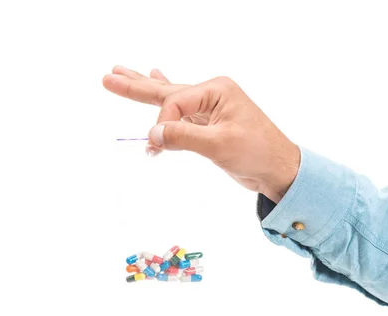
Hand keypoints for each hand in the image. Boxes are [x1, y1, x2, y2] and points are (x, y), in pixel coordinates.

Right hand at [103, 66, 299, 202]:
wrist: (279, 169)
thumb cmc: (257, 153)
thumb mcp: (219, 145)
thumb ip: (183, 137)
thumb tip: (151, 134)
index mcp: (216, 90)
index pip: (174, 103)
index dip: (162, 125)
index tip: (156, 147)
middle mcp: (211, 93)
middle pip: (165, 90)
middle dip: (135, 85)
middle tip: (109, 76)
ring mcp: (209, 107)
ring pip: (169, 98)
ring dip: (145, 89)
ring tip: (121, 74)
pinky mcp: (207, 123)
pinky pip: (179, 110)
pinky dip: (164, 101)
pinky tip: (156, 77)